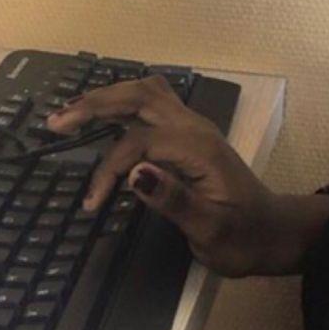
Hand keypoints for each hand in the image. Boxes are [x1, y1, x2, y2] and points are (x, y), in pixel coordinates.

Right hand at [45, 75, 279, 277]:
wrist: (272, 232)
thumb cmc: (241, 236)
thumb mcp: (210, 229)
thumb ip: (173, 199)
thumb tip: (134, 172)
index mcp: (198, 147)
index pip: (140, 141)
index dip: (110, 168)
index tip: (91, 204)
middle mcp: (195, 127)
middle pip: (141, 97)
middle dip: (97, 104)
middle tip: (56, 121)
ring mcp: (193, 127)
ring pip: (147, 93)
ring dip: (109, 97)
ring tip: (71, 111)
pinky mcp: (189, 134)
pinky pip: (153, 104)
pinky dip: (124, 102)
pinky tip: (104, 112)